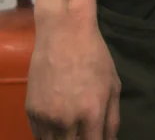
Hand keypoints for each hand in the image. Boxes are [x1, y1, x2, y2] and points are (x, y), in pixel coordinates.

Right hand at [27, 12, 119, 139]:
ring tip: (72, 131)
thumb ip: (112, 118)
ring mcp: (47, 118)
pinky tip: (58, 128)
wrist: (64, 33)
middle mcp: (68, 120)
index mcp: (92, 113)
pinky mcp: (31, 113)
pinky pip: (39, 136)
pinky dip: (49, 137)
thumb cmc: (94, 56)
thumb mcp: (113, 84)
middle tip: (85, 133)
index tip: (97, 138)